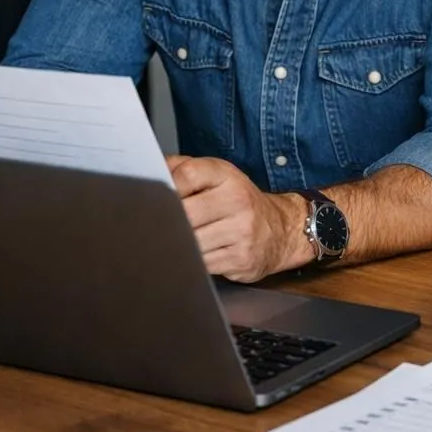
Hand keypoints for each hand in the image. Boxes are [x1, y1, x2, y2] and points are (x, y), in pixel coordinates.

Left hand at [169, 155, 308, 282]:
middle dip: (170, 221)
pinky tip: (200, 252)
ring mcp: (241, 231)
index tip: (161, 196)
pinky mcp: (241, 258)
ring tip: (183, 238)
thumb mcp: (216, 175)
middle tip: (164, 223)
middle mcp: (237, 200)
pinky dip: (194, 260)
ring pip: (191, 241)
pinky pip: (202, 263)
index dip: (167, 187)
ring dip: (180, 243)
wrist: (280, 229)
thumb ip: (182, 167)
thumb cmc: (239, 201)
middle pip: (185, 213)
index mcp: (227, 175)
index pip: (186, 175)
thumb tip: (150, 169)